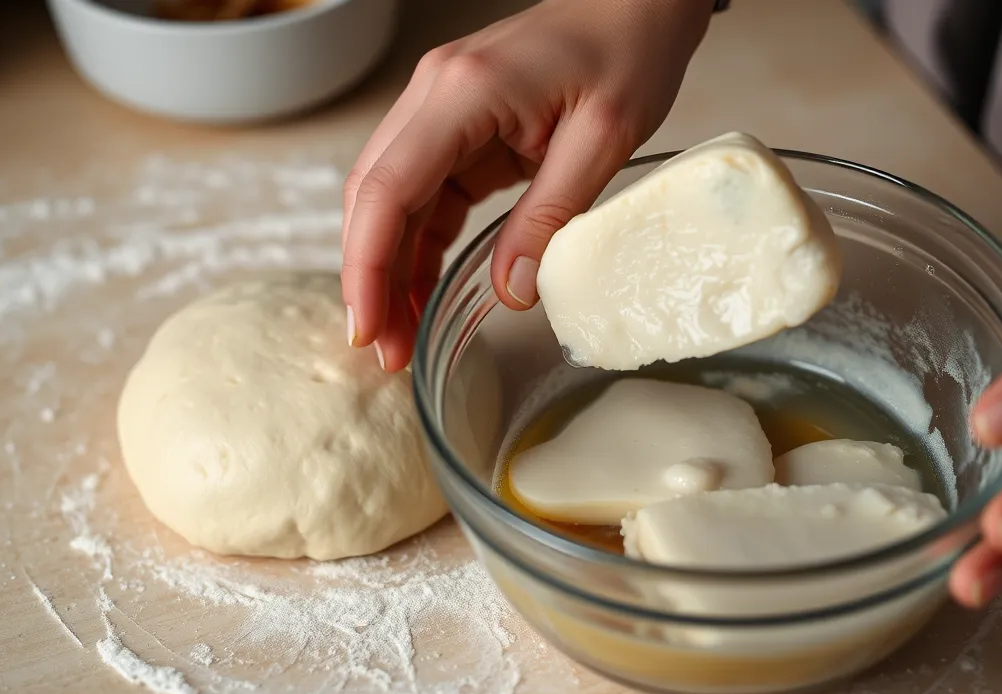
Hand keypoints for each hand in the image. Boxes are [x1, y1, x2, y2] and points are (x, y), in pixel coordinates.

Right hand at [340, 0, 712, 370]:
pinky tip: (422, 290)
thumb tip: (510, 290)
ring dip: (389, 268)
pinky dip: (417, 245)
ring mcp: (438, 110)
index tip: (368, 327)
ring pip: (389, 201)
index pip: (387, 189)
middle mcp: (432, 96)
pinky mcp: (456, 128)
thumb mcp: (603, 138)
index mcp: (462, 93)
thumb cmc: (627, 49)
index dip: (367, 266)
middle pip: (372, 198)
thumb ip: (551, 215)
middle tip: (384, 350)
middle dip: (370, 279)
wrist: (634, 1)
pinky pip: (422, 195)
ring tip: (401, 335)